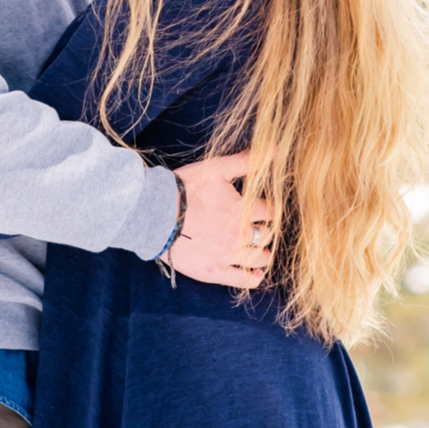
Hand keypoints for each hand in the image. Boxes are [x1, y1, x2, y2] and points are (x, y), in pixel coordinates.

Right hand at [165, 152, 271, 288]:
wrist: (154, 215)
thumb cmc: (184, 189)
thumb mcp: (216, 169)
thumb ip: (246, 161)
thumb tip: (274, 147)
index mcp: (243, 209)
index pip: (271, 211)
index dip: (268, 209)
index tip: (262, 208)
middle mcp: (240, 235)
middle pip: (267, 235)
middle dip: (265, 229)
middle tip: (257, 227)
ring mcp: (228, 255)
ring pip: (260, 258)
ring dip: (262, 252)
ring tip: (257, 248)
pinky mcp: (214, 272)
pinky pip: (244, 280)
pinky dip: (254, 276)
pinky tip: (255, 272)